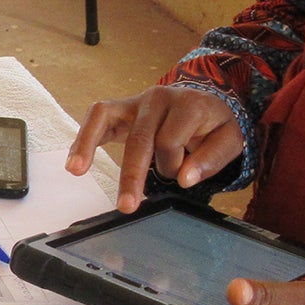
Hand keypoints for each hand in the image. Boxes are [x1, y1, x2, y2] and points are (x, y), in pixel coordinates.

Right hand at [68, 86, 242, 212]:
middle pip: (139, 137)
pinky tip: (74, 162)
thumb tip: (185, 179)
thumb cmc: (213, 124)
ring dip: (89, 145)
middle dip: (131, 174)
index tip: (181, 176)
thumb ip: (211, 159)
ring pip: (106, 117)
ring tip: (75, 170)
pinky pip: (96, 116)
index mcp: (188, 105)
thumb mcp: (229, 139)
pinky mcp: (120, 108)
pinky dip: (83, 138)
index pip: (170, 140)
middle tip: (126, 206)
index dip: (173, 165)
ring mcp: (135, 101)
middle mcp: (158, 98)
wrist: (205, 100)